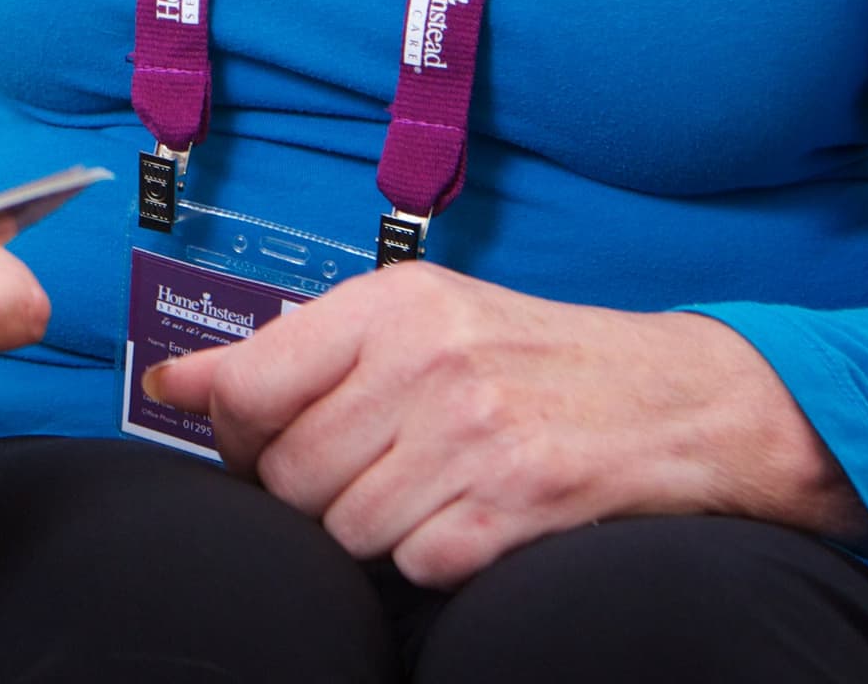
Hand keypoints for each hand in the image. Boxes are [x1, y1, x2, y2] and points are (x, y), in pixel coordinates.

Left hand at [140, 261, 867, 587]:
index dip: (228, 430)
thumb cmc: (536, 359)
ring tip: (418, 494)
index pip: (249, 380)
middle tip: (353, 476)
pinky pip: (415, 563)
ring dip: (370, 531)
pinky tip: (465, 520)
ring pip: (345, 528)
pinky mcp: (520, 502)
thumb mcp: (423, 318)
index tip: (238, 439)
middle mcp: (430, 360)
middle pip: (290, 471)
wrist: (686, 399)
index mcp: (394, 304)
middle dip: (305, 493)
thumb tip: (181, 384)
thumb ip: (302, 348)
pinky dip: (430, 557)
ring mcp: (476, 433)